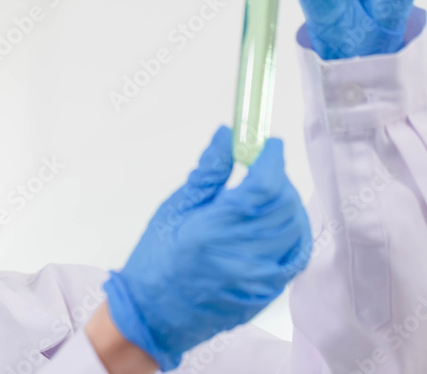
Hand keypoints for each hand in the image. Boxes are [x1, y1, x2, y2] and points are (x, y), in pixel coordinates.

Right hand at [102, 125, 310, 370]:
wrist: (155, 315)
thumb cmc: (157, 260)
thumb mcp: (174, 210)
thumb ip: (207, 173)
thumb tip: (227, 137)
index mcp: (214, 230)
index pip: (263, 187)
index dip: (272, 160)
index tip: (269, 144)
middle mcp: (243, 255)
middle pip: (284, 205)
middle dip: (278, 178)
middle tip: (261, 167)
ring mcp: (260, 278)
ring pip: (295, 228)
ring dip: (287, 203)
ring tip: (265, 194)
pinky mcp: (268, 293)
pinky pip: (296, 255)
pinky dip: (293, 231)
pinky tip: (277, 222)